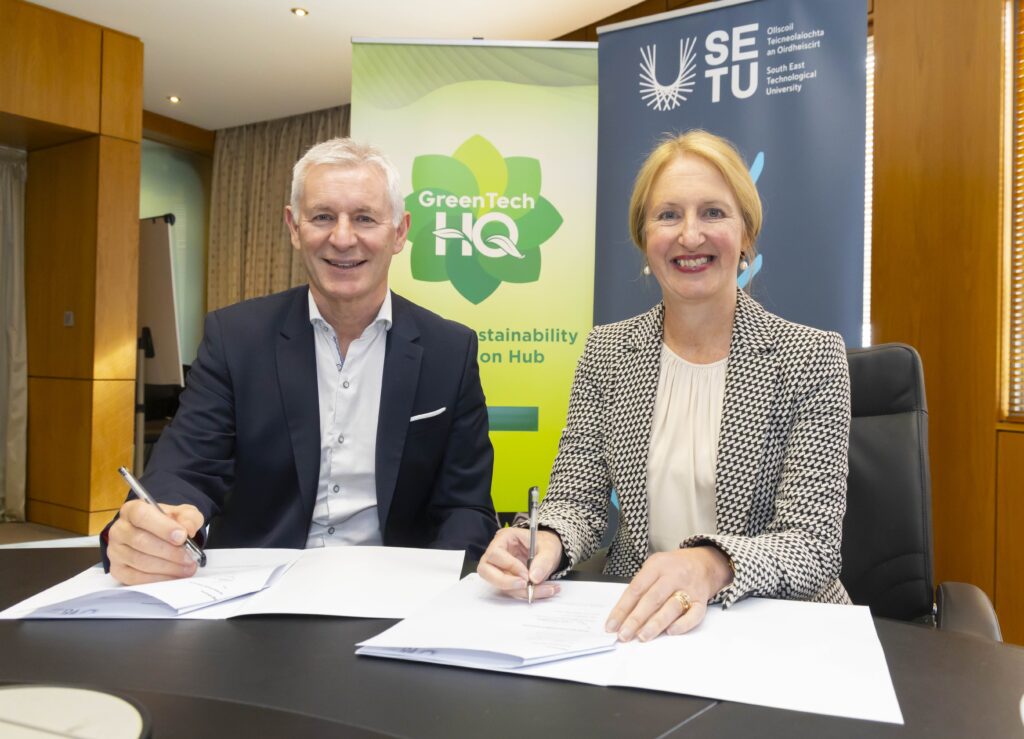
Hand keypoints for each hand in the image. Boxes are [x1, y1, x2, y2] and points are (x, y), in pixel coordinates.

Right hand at [108, 500, 203, 584]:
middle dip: (170, 551)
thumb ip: (188, 518)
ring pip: (139, 561)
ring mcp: (115, 551)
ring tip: (187, 567)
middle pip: (141, 541)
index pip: (141, 515)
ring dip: (167, 567)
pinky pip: (136, 577)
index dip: (163, 527)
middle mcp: (119, 529)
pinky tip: (174, 576)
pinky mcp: (118, 570)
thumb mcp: (183, 514)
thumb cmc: (168, 523)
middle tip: (190, 557)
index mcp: (132, 510)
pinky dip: (158, 578)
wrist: (160, 535)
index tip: (182, 537)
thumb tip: (188, 529)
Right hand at [477, 527, 563, 599]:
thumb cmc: (545, 544)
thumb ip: (543, 561)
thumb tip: (534, 578)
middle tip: (526, 586)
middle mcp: (497, 554)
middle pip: (486, 571)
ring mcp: (499, 568)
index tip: (527, 575)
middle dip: (506, 583)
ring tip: (548, 589)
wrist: (549, 552)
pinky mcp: (506, 580)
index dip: (509, 566)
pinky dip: (527, 593)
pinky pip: (511, 591)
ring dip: (522, 591)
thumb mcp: (549, 548)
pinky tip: (546, 590)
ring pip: (500, 585)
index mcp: (504, 538)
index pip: (495, 554)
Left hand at [606, 546, 732, 641]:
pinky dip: (682, 625)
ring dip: (656, 624)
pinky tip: (670, 632)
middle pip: (652, 598)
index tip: (612, 625)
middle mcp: (674, 575)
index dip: (622, 608)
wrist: (703, 563)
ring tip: (642, 637)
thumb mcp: (654, 567)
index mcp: (658, 565)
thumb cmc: (672, 568)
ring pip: (672, 607)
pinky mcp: (702, 601)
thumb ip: (640, 586)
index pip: (636, 588)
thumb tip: (622, 616)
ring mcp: (689, 588)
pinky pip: (694, 615)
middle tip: (624, 635)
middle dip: (636, 619)